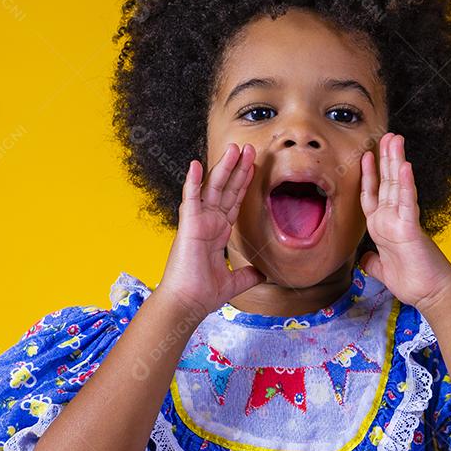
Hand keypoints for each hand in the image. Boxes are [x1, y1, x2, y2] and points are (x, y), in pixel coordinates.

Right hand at [158, 142, 265, 318]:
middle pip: (226, 189)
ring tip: (234, 148)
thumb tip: (263, 274)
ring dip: (223, 167)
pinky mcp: (188, 225)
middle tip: (249, 148)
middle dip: (238, 168)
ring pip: (212, 188)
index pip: (234, 201)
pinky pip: (191, 199)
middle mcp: (209, 222)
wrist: (187, 303)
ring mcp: (198, 221)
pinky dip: (193, 182)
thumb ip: (247, 275)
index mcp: (219, 231)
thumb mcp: (233, 282)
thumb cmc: (203, 293)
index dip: (244, 182)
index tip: (254, 165)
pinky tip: (196, 165)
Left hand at [359, 132, 450, 309]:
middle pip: (387, 182)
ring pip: (397, 185)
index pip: (373, 195)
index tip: (366, 156)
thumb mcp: (382, 271)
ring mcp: (402, 220)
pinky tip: (405, 166)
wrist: (430, 294)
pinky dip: (406, 184)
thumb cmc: (412, 281)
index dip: (369, 175)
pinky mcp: (411, 227)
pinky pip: (407, 202)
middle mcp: (392, 218)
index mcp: (383, 226)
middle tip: (387, 135)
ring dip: (396, 161)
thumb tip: (364, 258)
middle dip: (386, 158)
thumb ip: (372, 262)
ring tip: (395, 139)